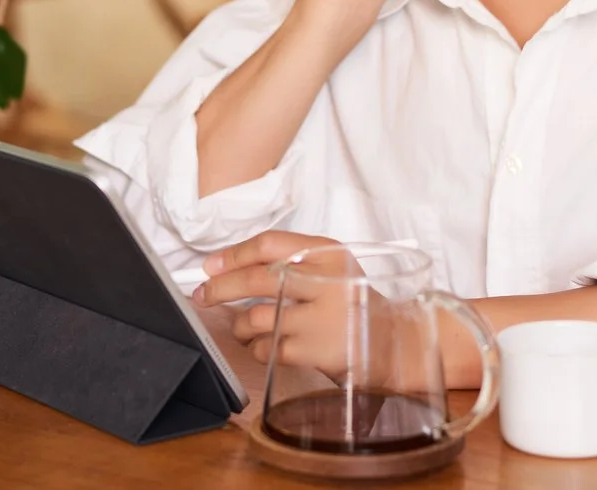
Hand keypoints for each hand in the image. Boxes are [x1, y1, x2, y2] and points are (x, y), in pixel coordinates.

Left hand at [195, 231, 359, 368]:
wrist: (391, 345)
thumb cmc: (351, 305)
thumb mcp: (332, 271)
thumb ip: (290, 263)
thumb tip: (226, 266)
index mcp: (329, 254)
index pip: (271, 245)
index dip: (234, 255)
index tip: (211, 266)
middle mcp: (326, 282)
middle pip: (257, 279)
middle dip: (221, 288)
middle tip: (204, 294)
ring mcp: (320, 318)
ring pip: (255, 318)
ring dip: (240, 326)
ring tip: (246, 328)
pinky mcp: (313, 351)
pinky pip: (265, 348)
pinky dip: (257, 348)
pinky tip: (267, 346)